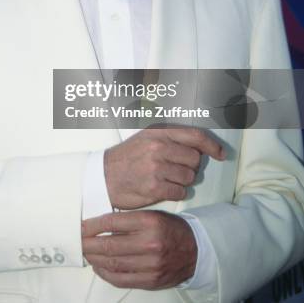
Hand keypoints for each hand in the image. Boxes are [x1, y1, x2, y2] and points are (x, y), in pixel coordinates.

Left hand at [82, 210, 196, 289]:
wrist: (196, 250)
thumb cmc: (171, 229)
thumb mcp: (152, 215)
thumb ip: (129, 220)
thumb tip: (100, 226)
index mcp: (150, 221)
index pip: (113, 222)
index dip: (93, 225)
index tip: (81, 226)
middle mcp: (150, 243)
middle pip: (110, 244)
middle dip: (89, 243)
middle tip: (77, 240)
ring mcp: (150, 264)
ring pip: (113, 262)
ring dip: (94, 258)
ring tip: (85, 252)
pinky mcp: (151, 280)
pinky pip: (122, 278)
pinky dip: (106, 273)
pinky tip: (98, 266)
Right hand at [105, 126, 224, 208]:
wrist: (103, 177)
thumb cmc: (127, 158)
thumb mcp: (146, 138)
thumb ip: (171, 138)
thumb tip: (200, 146)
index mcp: (158, 132)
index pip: (195, 136)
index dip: (212, 145)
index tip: (220, 154)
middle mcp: (158, 147)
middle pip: (195, 160)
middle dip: (190, 167)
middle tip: (176, 170)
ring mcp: (156, 168)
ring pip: (189, 177)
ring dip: (182, 181)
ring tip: (165, 179)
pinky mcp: (155, 188)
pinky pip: (180, 192)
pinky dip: (175, 193)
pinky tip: (162, 189)